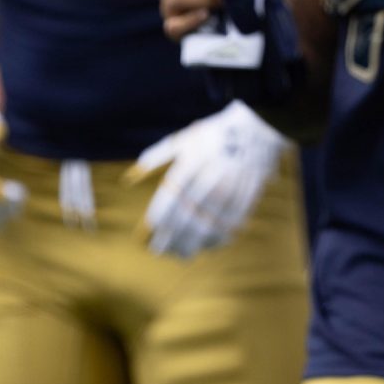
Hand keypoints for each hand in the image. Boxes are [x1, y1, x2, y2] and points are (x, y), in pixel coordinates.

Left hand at [125, 100, 287, 257]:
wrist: (255, 129)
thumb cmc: (211, 136)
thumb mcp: (183, 140)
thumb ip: (156, 157)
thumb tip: (128, 178)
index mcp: (191, 163)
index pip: (171, 200)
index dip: (159, 221)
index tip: (149, 234)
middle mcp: (210, 178)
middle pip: (188, 218)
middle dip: (172, 239)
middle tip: (160, 251)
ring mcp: (231, 190)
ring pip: (209, 225)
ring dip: (193, 244)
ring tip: (182, 254)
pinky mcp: (247, 197)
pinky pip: (230, 225)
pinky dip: (217, 239)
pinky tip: (206, 245)